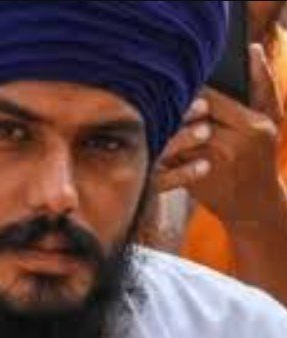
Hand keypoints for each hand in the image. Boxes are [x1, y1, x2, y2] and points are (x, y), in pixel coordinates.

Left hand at [155, 44, 284, 228]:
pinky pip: (167, 156)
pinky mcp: (191, 180)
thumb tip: (254, 50)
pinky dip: (158, 143)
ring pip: (174, 136)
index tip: (177, 79)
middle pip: (187, 116)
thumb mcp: (271, 121)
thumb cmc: (261, 156)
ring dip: (161, 122)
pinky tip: (150, 132)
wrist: (254, 205)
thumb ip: (263, 85)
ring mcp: (208, 166)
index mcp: (251, 126)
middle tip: (153, 89)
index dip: (189, 88)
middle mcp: (230, 146)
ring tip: (148, 107)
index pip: (209, 98)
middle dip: (171, 103)